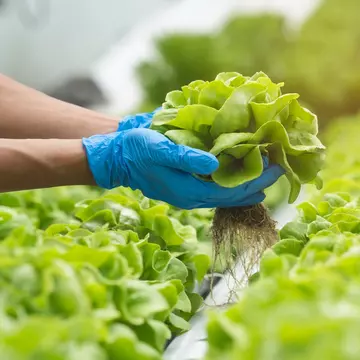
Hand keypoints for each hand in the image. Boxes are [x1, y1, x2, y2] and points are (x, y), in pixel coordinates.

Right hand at [83, 112, 283, 208]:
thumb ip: (187, 157)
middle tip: (279, 169)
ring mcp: (189, 192)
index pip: (231, 192)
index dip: (255, 182)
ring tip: (266, 170)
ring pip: (226, 193)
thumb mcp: (160, 150)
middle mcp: (192, 196)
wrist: (118, 157)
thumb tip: (216, 163)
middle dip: (257, 184)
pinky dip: (232, 179)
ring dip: (246, 183)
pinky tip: (241, 169)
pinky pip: (216, 186)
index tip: (277, 169)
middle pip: (232, 196)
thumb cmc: (137, 150)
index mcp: (189, 191)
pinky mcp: (186, 184)